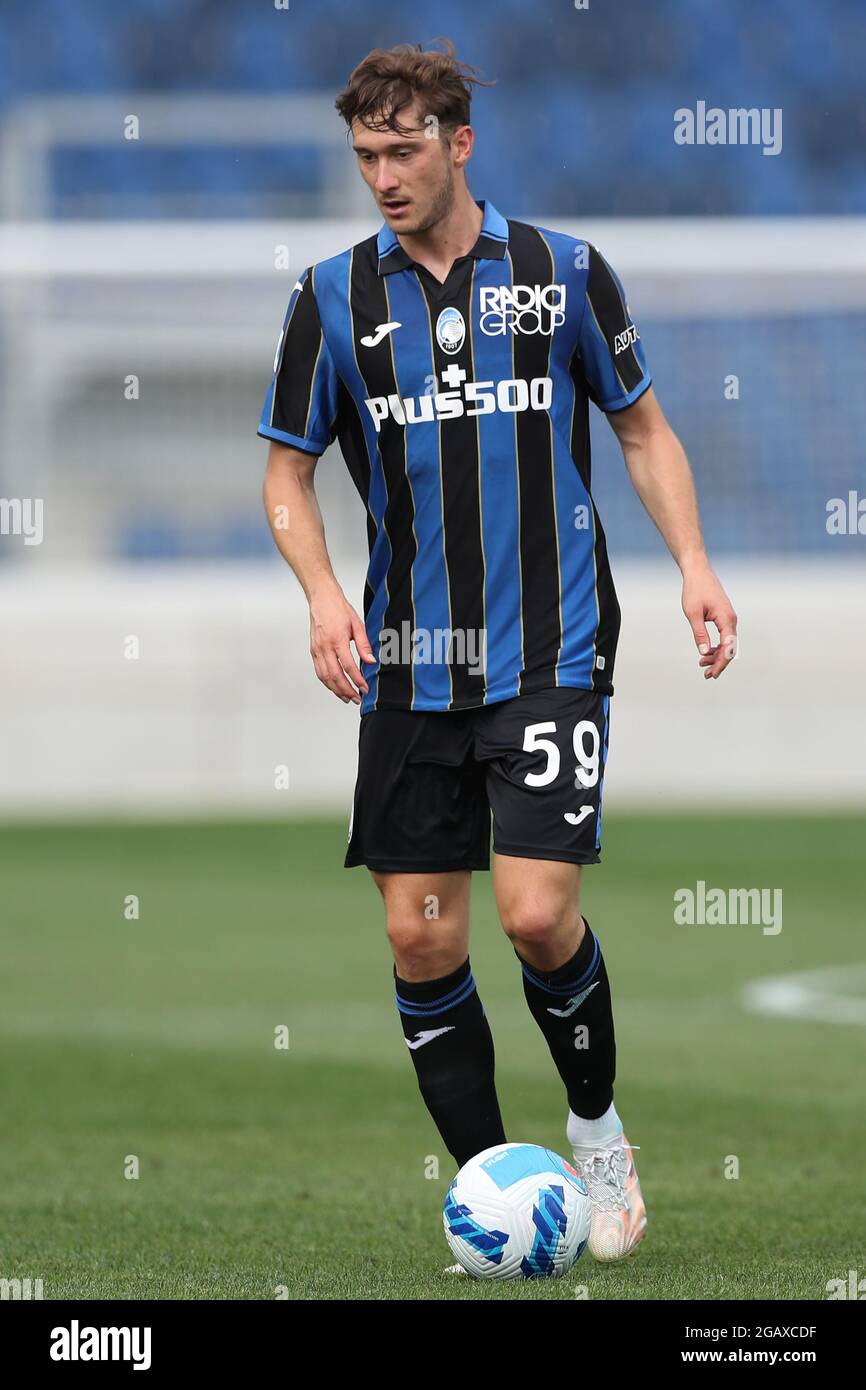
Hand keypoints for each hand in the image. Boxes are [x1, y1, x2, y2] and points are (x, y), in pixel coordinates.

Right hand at [309, 585, 373, 703]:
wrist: (321, 599)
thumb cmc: (339, 610)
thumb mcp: (357, 624)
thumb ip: (364, 645)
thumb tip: (371, 661)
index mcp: (337, 640)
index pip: (348, 666)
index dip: (357, 680)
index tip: (365, 688)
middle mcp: (324, 647)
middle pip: (335, 676)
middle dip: (346, 690)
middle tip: (357, 698)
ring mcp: (317, 650)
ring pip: (325, 677)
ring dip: (336, 690)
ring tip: (347, 698)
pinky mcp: (313, 651)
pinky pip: (319, 671)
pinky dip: (327, 683)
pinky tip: (335, 687)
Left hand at [681, 563, 736, 679]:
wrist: (698, 572)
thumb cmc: (695, 590)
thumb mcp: (693, 614)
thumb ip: (699, 633)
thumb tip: (704, 652)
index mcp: (726, 619)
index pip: (727, 647)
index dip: (720, 663)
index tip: (711, 674)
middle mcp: (731, 620)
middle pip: (729, 648)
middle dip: (718, 662)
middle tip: (706, 674)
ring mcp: (728, 619)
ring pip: (726, 643)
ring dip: (716, 655)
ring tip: (702, 664)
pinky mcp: (723, 617)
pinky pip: (723, 636)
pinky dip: (716, 646)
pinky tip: (705, 652)